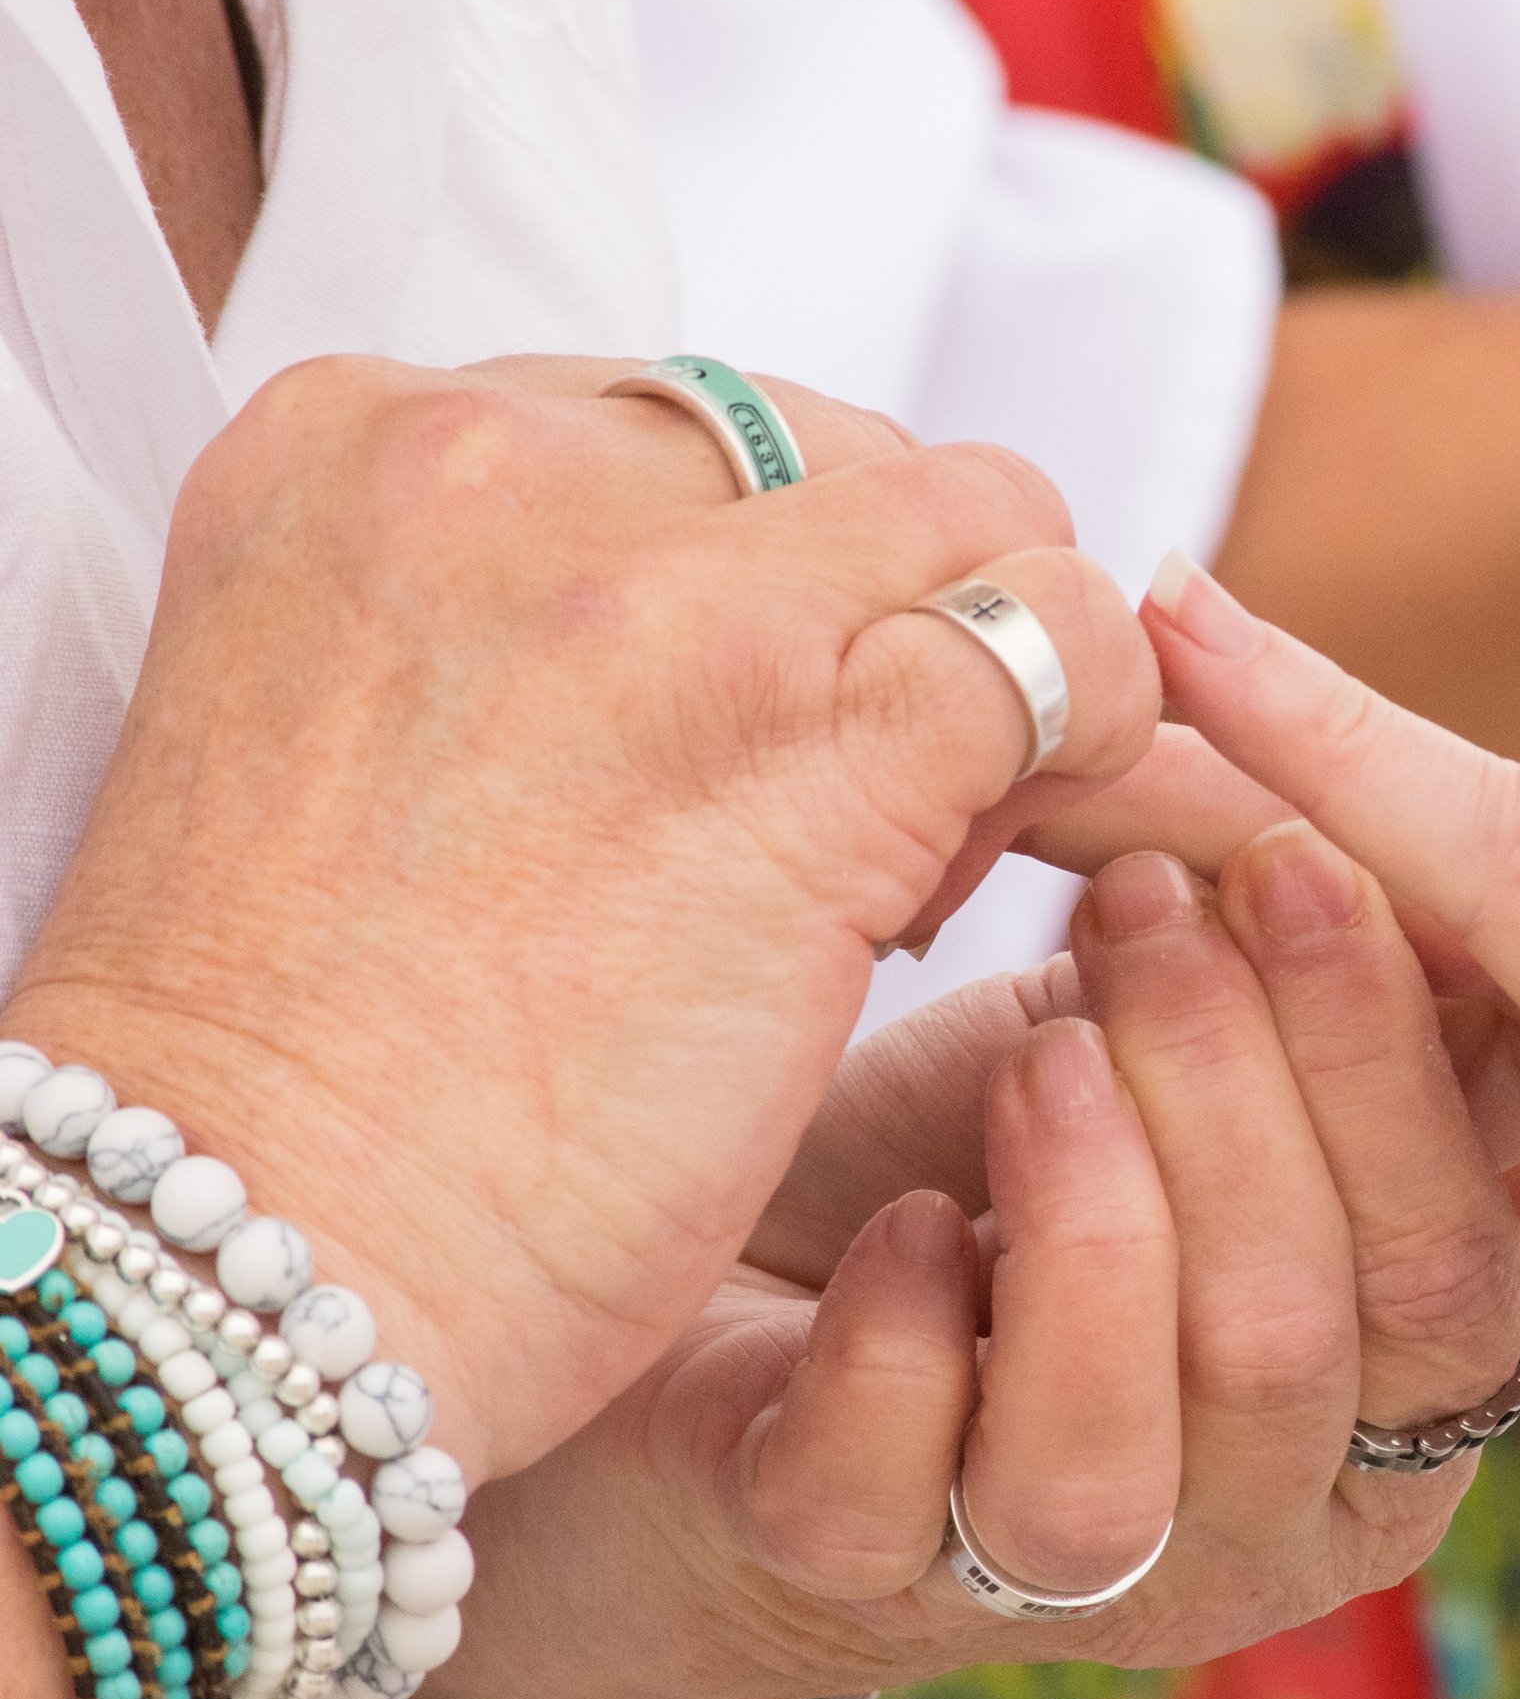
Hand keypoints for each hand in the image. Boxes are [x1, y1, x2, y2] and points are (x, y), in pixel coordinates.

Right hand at [6, 356, 1156, 1491]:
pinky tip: (1024, 878)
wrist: (242, 1258)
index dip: (765, 587)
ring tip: (927, 861)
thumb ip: (534, 640)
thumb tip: (813, 642)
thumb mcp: (363, 755)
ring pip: (985, 524)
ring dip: (1006, 678)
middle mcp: (502, 468)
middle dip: (891, 618)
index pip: (687, 439)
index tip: (745, 742)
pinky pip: (1063, 651)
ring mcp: (667, 594)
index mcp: (362, 444)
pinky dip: (1099, 748)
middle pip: (843, 458)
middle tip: (857, 820)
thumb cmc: (303, 1085)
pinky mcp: (813, 734)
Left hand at [428, 824, 1519, 1698]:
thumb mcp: (1164, 1034)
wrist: (723, 1250)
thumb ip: (1313, 972)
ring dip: (1086, 1225)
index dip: (1383, 1061)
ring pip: (1109, 1462)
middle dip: (1227, 1095)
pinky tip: (905, 1224)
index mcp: (1385, 1407)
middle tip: (1140, 904)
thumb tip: (1427, 842)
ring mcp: (1049, 1581)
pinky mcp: (839, 1567)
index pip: (1454, 1268)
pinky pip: (891, 1483)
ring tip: (1044, 1058)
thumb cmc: (988, 1133)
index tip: (1294, 859)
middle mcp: (1248, 1530)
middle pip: (1293, 1348)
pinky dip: (902, 1334)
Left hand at [1117, 561, 1519, 1681]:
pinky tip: (1195, 658)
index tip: (1217, 967)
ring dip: (1239, 768)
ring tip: (1066, 665)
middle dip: (1250, 858)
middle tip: (1062, 763)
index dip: (1362, 999)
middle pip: (1437, 927)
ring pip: (1423, 855)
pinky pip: (1482, 861)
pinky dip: (1330, 756)